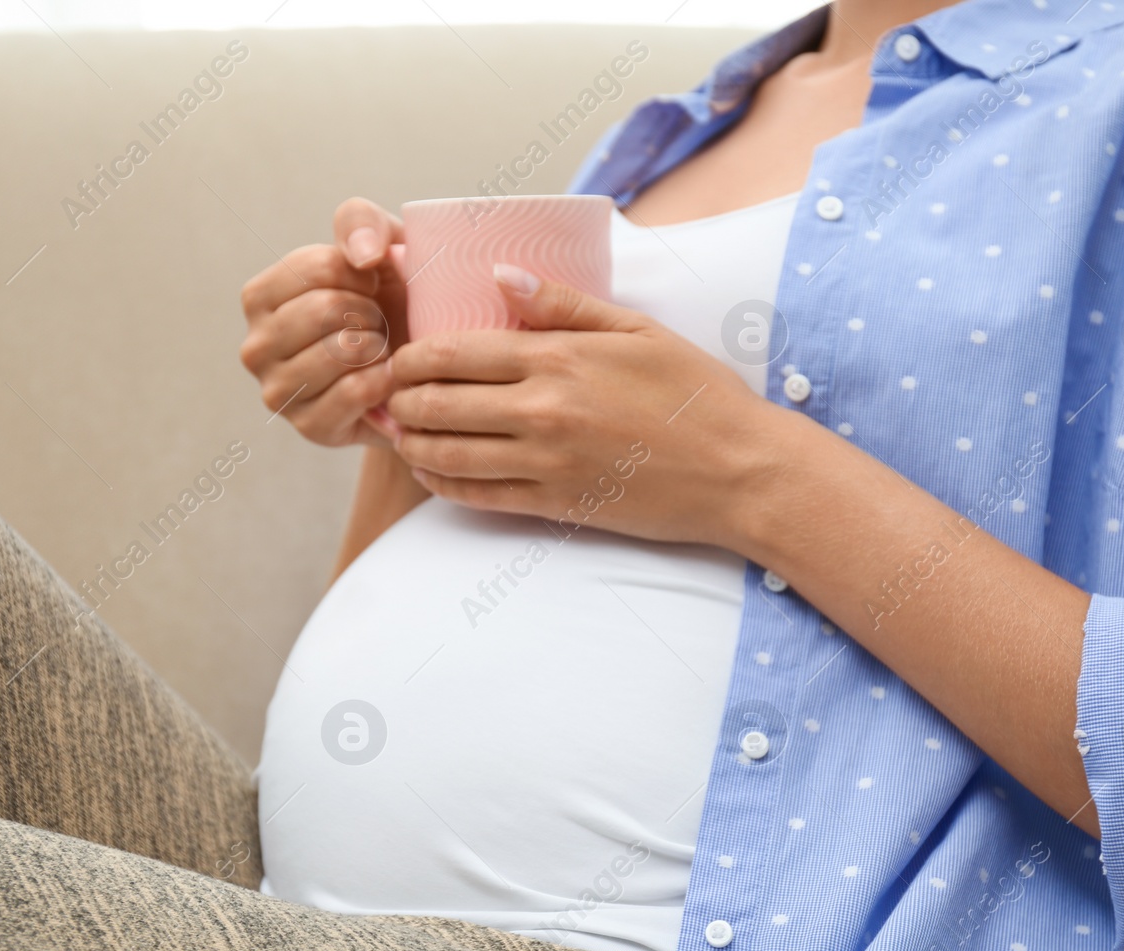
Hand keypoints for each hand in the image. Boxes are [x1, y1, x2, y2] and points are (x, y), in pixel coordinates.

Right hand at [238, 197, 408, 447]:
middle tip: (378, 323)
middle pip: (324, 309)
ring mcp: (277, 392)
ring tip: (380, 349)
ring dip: (378, 346)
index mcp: (259, 298)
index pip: (317, 268)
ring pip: (339, 351)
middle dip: (370, 311)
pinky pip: (355, 391)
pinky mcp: (309, 427)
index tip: (371, 286)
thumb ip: (362, 223)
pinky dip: (385, 379)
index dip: (362, 273)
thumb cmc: (388, 302)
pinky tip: (387, 377)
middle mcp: (255, 347)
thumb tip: (362, 256)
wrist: (414, 371)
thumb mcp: (378, 248)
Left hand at [386, 264, 800, 549]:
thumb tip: (499, 273)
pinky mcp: (556, 503)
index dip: (409, 355)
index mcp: (560, 356)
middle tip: (384, 395)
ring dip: (411, 443)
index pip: (454, 351)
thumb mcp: (637, 330)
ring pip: (448, 452)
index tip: (394, 355)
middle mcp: (543, 409)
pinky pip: (479, 496)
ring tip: (396, 433)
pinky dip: (442, 484)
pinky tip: (430, 472)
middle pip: (437, 402)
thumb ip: (563, 302)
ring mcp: (546, 461)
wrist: (739, 471)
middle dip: (398, 399)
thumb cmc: (696, 395)